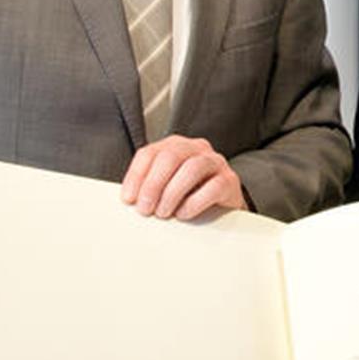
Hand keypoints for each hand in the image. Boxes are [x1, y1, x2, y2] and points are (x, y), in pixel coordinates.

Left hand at [120, 136, 246, 219]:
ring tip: (163, 213)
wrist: (223, 208)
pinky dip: (194, 202)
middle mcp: (196, 148)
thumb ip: (148, 186)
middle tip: (145, 209)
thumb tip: (130, 200)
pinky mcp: (230, 180)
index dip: (136, 176)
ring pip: (191, 168)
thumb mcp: (165, 187)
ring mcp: (215, 162)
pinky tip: (184, 214)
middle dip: (153, 185)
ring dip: (172, 193)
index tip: (128, 199)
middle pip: (170, 157)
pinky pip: (213, 187)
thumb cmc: (189, 196)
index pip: (149, 153)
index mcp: (175, 146)